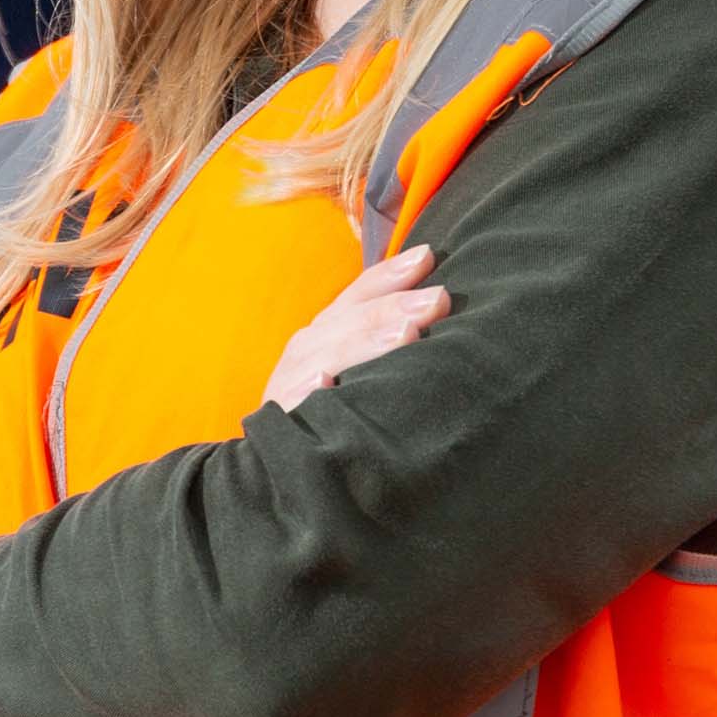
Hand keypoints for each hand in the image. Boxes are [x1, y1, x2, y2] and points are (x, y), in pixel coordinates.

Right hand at [265, 244, 448, 414]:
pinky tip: (325, 383)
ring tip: (405, 333)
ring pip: (327, 356)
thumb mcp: (356, 366)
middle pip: (353, 321)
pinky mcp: (279, 420)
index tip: (428, 256)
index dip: (392, 273)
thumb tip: (439, 307)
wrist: (278, 460)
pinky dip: (308, 392)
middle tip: (438, 299)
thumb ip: (387, 337)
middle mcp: (308, 349)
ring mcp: (290, 382)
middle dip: (396, 307)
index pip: (361, 292)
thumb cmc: (329, 408)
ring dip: (365, 343)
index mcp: (328, 330)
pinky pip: (293, 404)